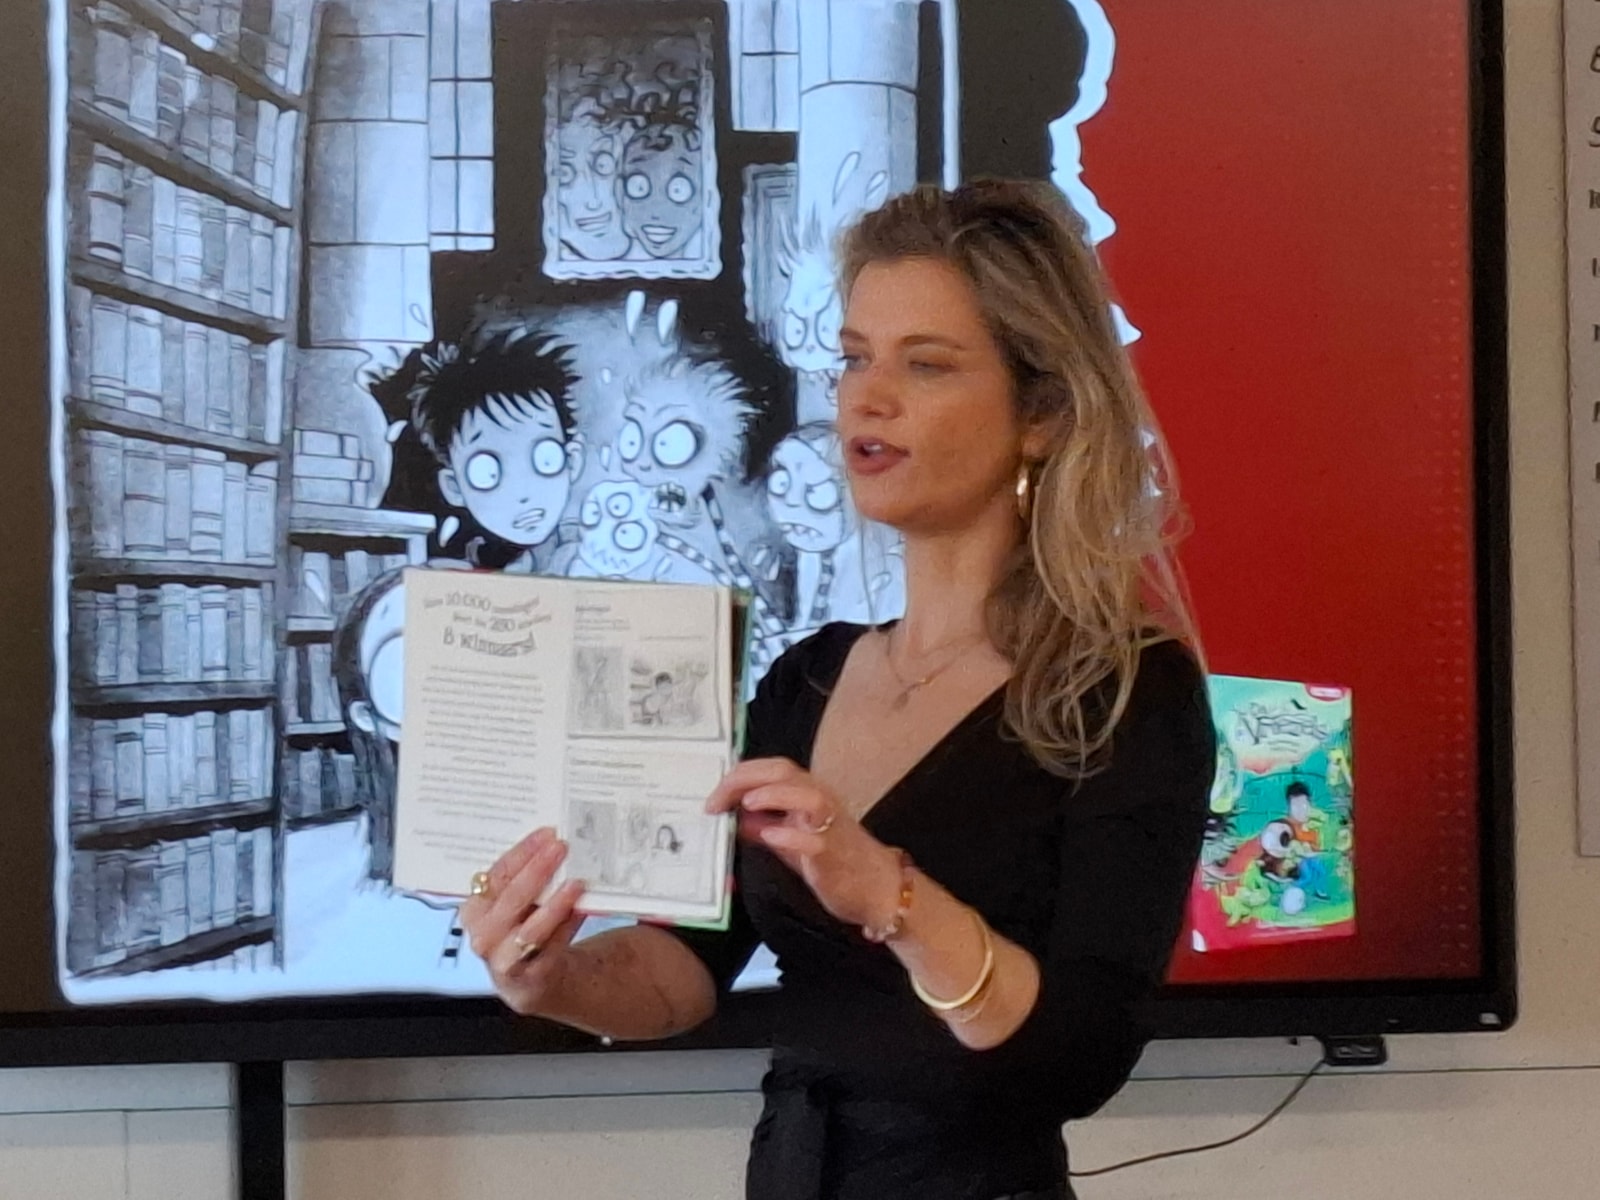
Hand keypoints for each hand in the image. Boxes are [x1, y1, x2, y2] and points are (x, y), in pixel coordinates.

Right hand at [458, 827, 587, 1016]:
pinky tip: (581, 909)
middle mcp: (483, 935)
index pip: (496, 875)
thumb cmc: (523, 929)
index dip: (522, 852)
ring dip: (555, 904)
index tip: (546, 834)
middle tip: (560, 848)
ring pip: (530, 928)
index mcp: (474, 910)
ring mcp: (503, 959)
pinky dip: (567, 927)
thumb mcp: (515, 905)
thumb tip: (551, 843)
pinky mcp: (529, 977)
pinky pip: (550, 948)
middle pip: (511, 898)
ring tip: (575, 883)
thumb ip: (524, 879)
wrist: (532, 978)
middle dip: (537, 870)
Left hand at [707, 757, 902, 932]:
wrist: (877, 887)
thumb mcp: (793, 840)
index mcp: (808, 795)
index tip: (713, 796)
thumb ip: (767, 826)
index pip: (771, 770)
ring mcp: (830, 826)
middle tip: (717, 799)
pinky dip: (792, 836)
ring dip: (775, 795)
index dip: (739, 776)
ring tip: (746, 802)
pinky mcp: (835, 854)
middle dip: (747, 779)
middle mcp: (821, 802)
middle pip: (786, 772)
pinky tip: (771, 836)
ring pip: (808, 796)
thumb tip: (735, 818)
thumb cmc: (835, 861)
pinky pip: (815, 841)